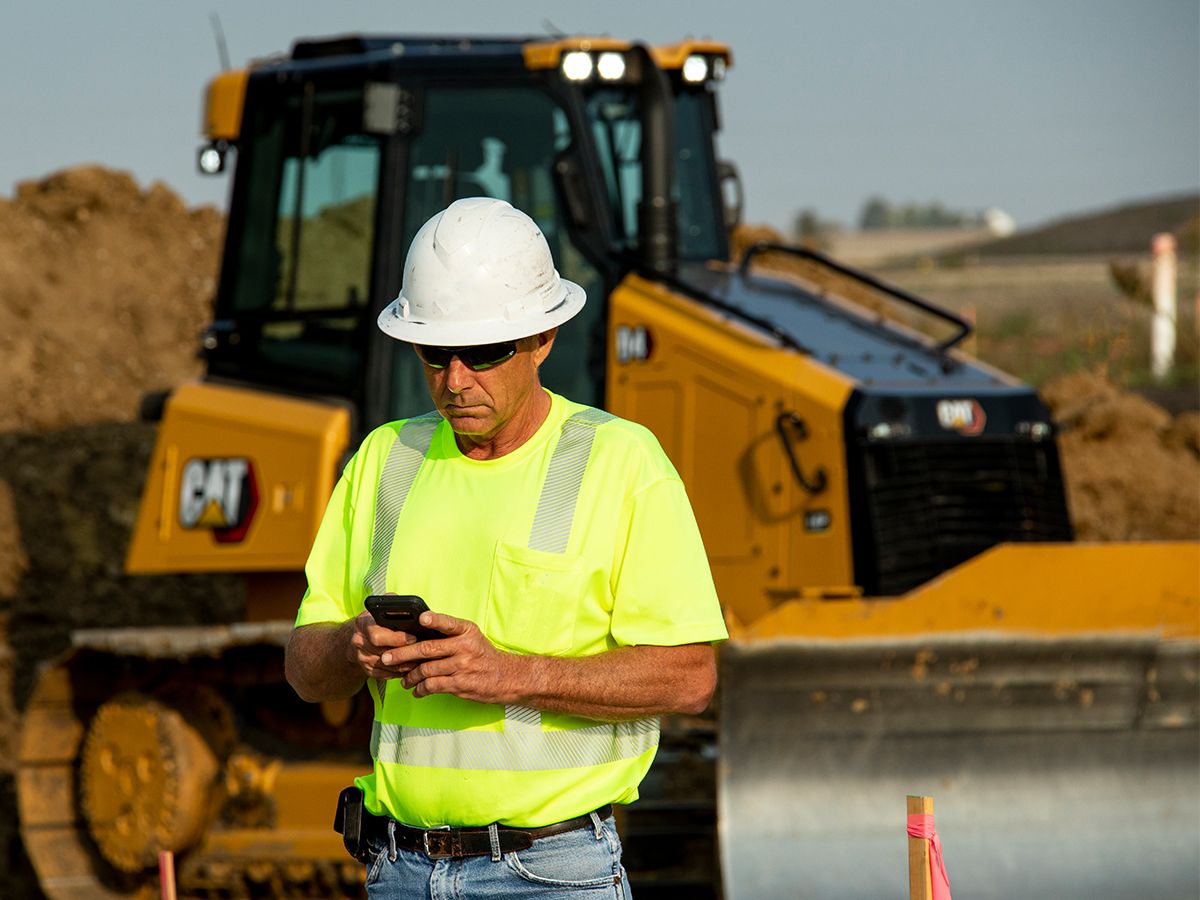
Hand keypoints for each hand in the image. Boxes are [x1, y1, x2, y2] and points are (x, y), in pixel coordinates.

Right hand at [347, 611, 418, 679]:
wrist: (360, 636)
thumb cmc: (376, 619)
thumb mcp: (382, 607)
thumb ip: (394, 606)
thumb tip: (411, 610)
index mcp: (362, 624)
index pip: (378, 636)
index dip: (397, 638)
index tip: (415, 637)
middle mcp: (359, 643)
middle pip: (384, 653)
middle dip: (406, 653)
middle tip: (423, 651)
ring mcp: (362, 659)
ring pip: (388, 666)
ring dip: (407, 664)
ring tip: (423, 660)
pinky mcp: (368, 671)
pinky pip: (387, 674)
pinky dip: (402, 672)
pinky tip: (414, 667)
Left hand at [391, 612, 526, 703]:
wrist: (506, 677)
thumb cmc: (482, 655)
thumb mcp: (471, 638)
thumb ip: (449, 635)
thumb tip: (417, 637)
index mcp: (466, 631)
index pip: (448, 623)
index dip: (435, 620)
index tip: (422, 618)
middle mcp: (464, 647)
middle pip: (428, 649)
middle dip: (403, 654)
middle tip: (387, 657)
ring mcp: (462, 666)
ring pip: (427, 670)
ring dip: (410, 676)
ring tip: (403, 680)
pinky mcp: (460, 684)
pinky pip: (434, 686)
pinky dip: (421, 689)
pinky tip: (416, 691)